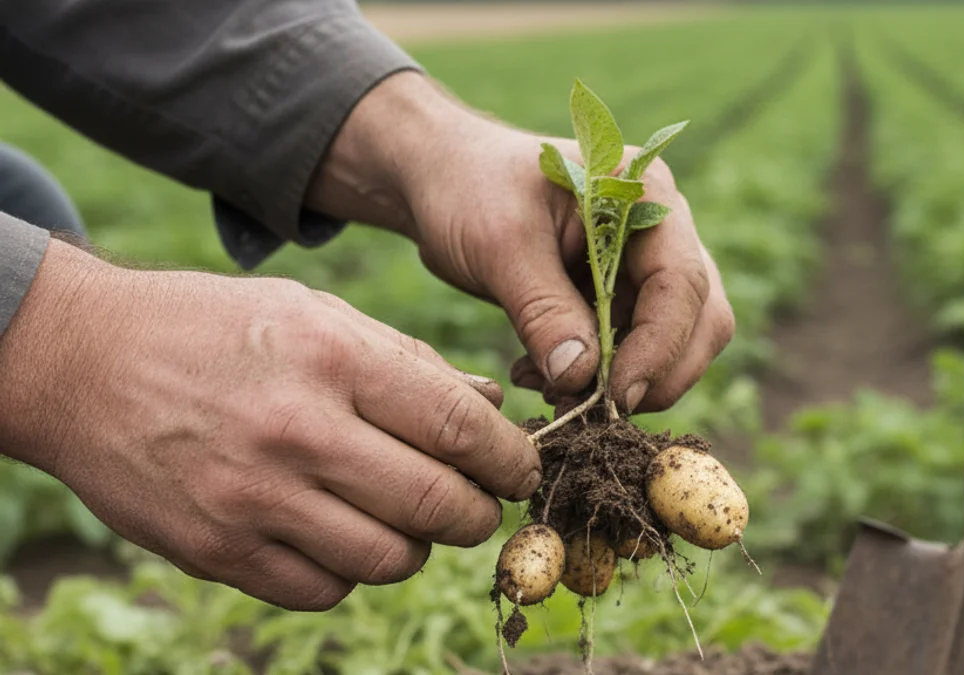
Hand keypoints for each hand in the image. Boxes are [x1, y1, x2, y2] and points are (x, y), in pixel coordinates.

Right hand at [0, 239, 540, 610]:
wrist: (84, 362)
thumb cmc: (218, 329)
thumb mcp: (318, 315)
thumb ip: (410, 363)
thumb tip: (491, 408)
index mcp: (333, 359)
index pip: (460, 429)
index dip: (511, 460)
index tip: (521, 469)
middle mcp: (297, 431)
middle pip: (437, 505)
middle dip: (479, 514)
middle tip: (479, 505)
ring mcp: (252, 498)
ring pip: (388, 560)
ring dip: (418, 548)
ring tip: (407, 519)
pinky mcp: (216, 550)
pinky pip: (323, 589)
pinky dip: (351, 573)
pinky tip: (342, 536)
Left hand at [307, 72, 735, 413]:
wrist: (442, 181)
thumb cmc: (469, 189)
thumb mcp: (499, 244)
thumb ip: (543, 310)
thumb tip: (582, 380)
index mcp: (646, 193)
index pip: (682, 282)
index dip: (658, 348)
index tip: (615, 397)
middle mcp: (663, 228)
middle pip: (700, 318)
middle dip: (655, 373)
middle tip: (596, 411)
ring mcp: (648, 264)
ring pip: (675, 343)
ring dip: (625, 382)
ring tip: (553, 392)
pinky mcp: (624, 297)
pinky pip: (635, 351)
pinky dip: (600, 377)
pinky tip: (544, 377)